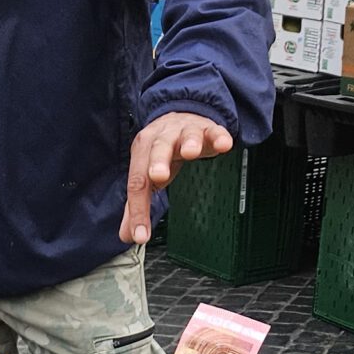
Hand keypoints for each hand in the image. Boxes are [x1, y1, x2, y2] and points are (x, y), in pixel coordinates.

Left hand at [120, 112, 232, 246]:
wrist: (182, 118)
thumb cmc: (164, 151)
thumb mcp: (147, 175)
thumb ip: (138, 206)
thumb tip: (128, 235)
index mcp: (143, 152)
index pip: (138, 182)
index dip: (139, 210)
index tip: (142, 235)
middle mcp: (162, 138)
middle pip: (158, 150)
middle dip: (158, 163)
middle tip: (158, 177)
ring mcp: (185, 132)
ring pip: (187, 136)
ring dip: (190, 143)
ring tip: (192, 152)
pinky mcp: (208, 129)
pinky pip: (214, 132)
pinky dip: (219, 137)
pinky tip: (224, 145)